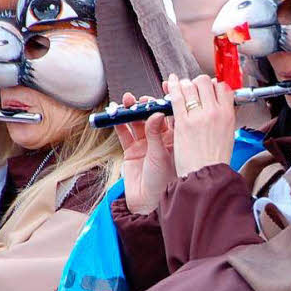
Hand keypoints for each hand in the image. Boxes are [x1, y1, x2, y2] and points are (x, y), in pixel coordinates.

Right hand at [116, 91, 175, 214]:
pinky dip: (119, 123)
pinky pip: (123, 132)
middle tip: (142, 99)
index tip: (166, 86)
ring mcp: (145, 144)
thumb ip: (157, 133)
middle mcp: (161, 139)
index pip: (172, 114)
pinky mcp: (131, 150)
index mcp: (175, 139)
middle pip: (152, 115)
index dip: (168, 100)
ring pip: (137, 122)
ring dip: (132, 111)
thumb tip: (156, 113)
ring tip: (128, 102)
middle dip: (146, 105)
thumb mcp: (162, 155)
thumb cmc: (164, 182)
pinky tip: (115, 114)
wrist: (149, 203)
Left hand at [168, 74, 235, 177]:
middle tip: (194, 89)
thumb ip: (224, 118)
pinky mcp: (183, 122)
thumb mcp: (229, 136)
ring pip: (190, 86)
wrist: (206, 176)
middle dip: (198, 82)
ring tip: (181, 88)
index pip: (223, 87)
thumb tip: (221, 107)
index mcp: (228, 115)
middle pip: (205, 82)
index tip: (209, 88)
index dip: (214, 85)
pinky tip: (170, 84)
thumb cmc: (216, 162)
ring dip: (184, 85)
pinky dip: (172, 88)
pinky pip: (176, 97)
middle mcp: (214, 112)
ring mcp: (198, 116)